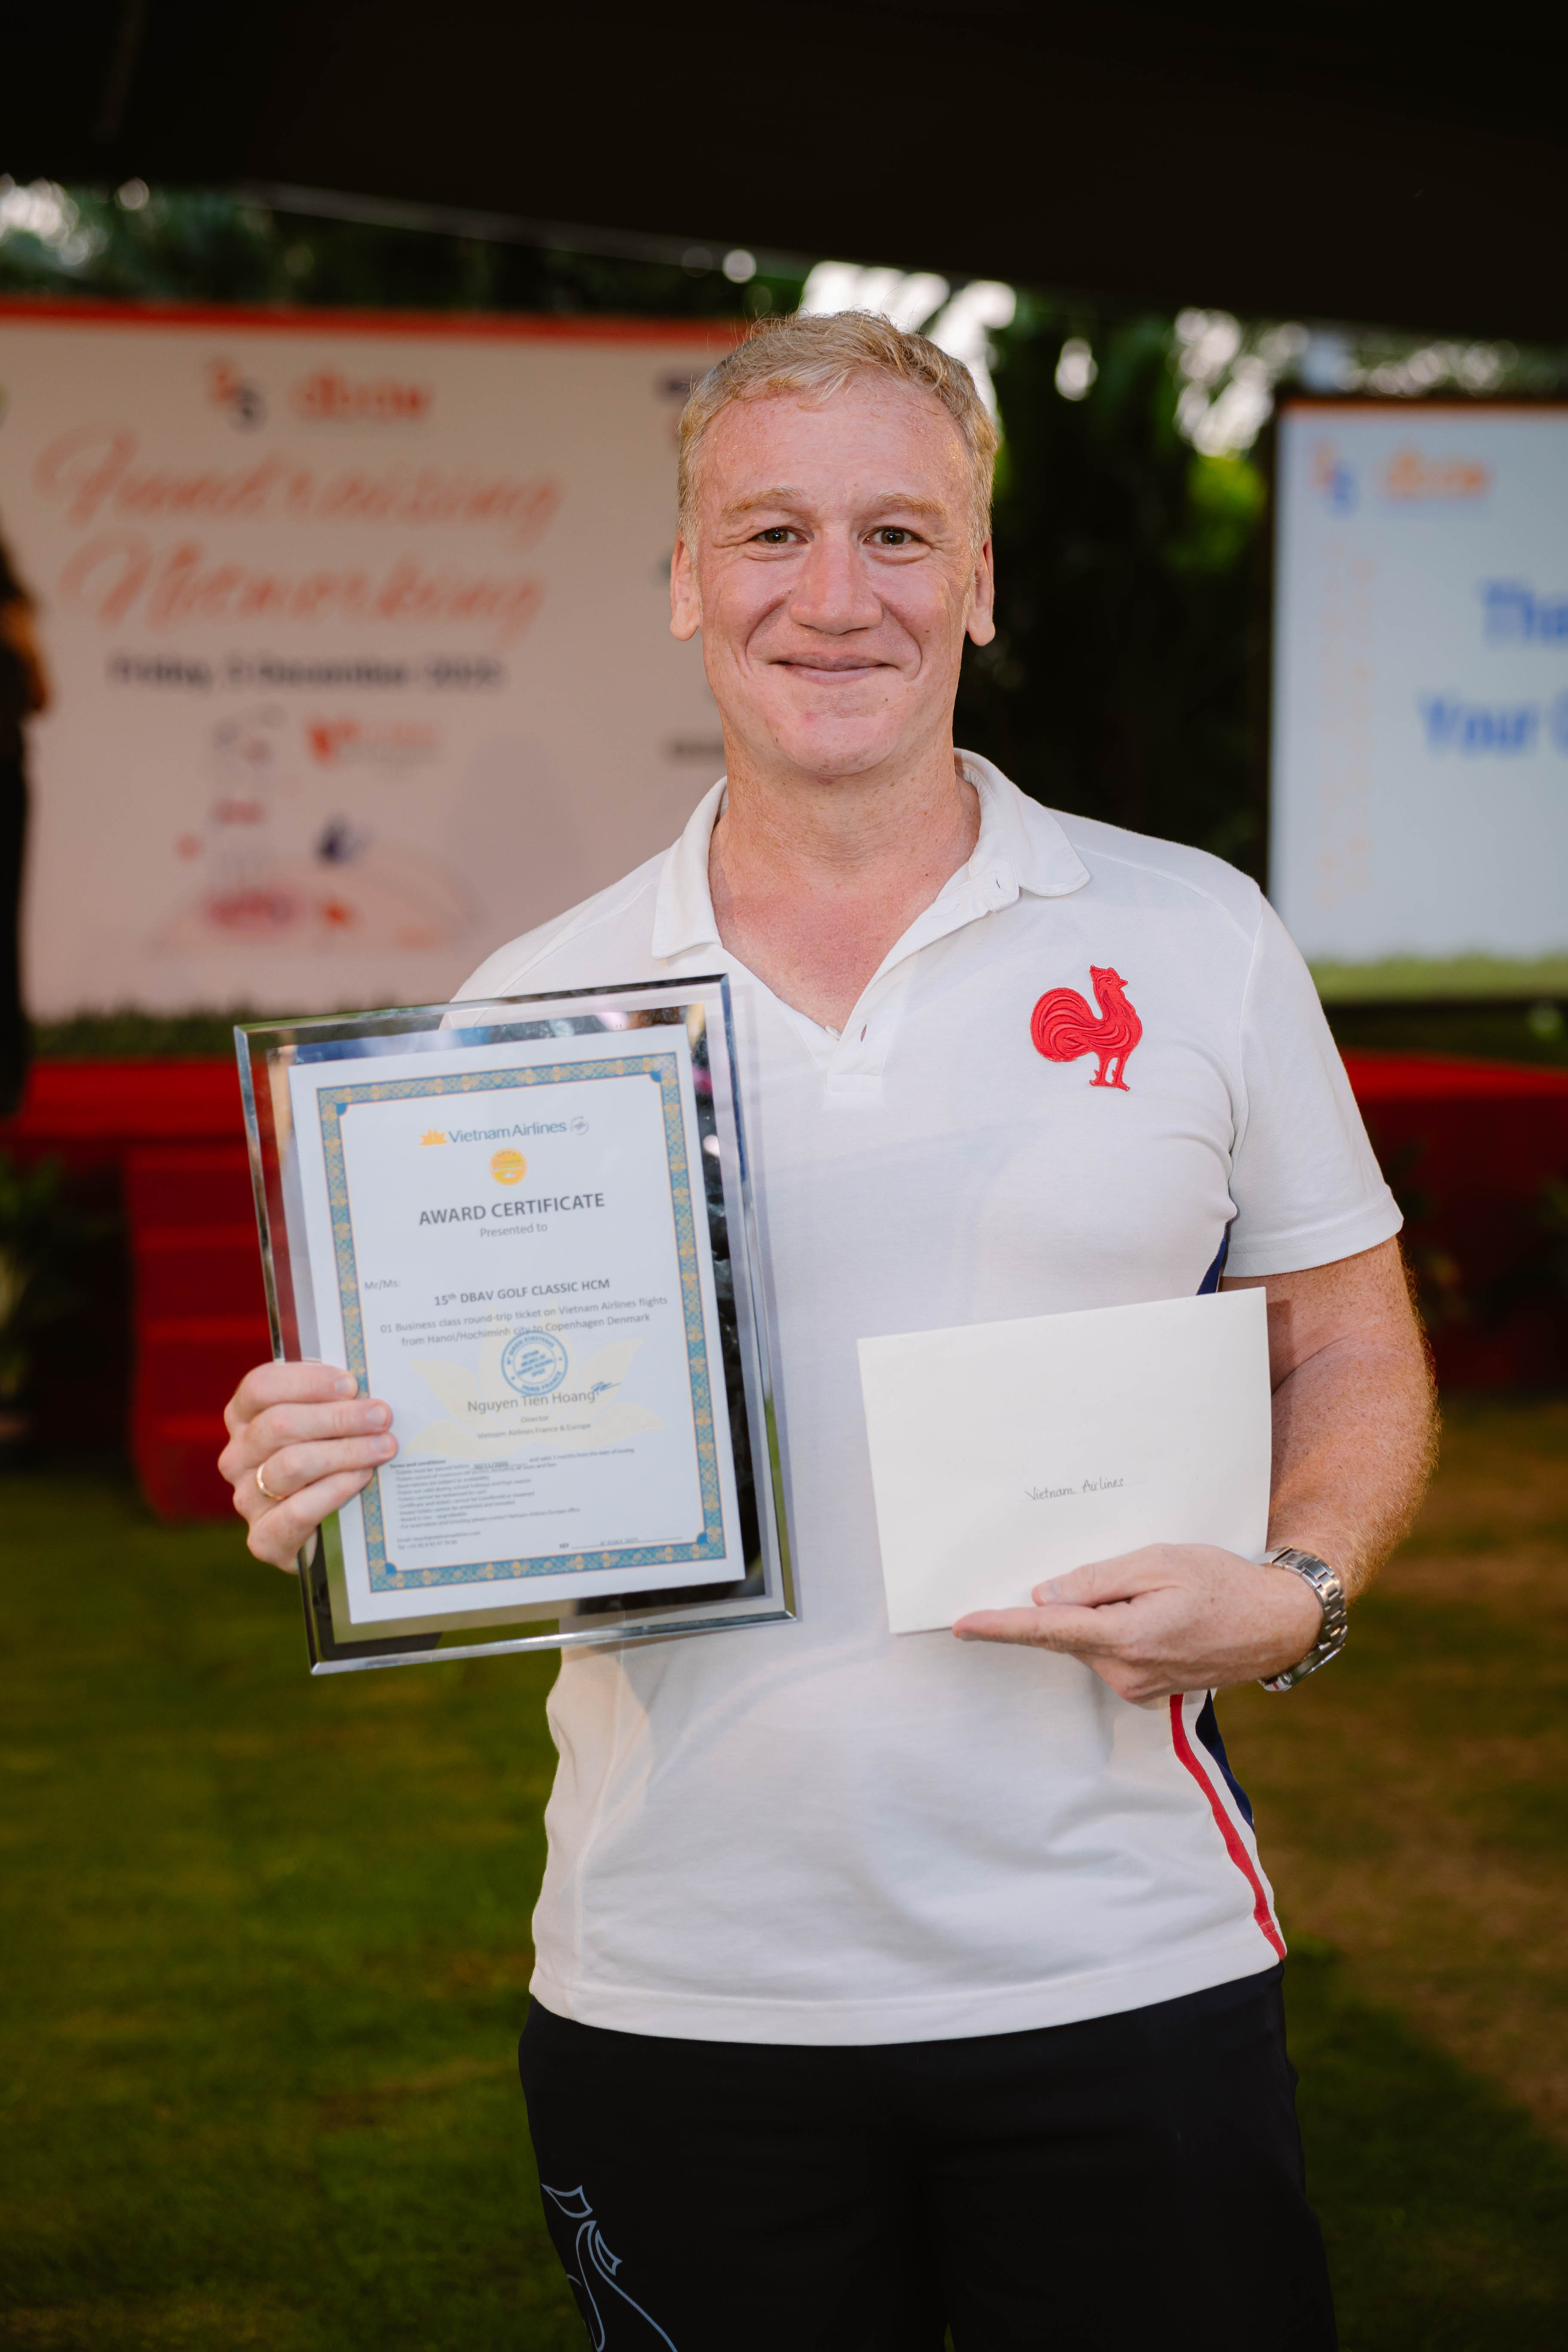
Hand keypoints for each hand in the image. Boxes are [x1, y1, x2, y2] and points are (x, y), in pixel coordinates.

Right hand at [218, 1361, 397, 1570]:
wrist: (330, 1534)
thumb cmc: (331, 1462)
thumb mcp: (327, 1426)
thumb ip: (336, 1402)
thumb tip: (368, 1384)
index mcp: (245, 1417)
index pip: (261, 1387)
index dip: (307, 1381)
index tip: (351, 1384)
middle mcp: (238, 1457)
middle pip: (279, 1424)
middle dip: (338, 1417)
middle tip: (381, 1416)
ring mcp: (247, 1498)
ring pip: (291, 1464)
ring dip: (345, 1452)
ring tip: (383, 1447)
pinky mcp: (264, 1538)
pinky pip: (297, 1510)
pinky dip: (334, 1490)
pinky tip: (361, 1478)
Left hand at [953, 1544, 1326, 1701]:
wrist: (1275, 1625)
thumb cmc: (1223, 1583)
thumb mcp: (1160, 1561)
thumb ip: (1097, 1581)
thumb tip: (1044, 1596)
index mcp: (1128, 1638)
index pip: (1048, 1631)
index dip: (1001, 1626)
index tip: (962, 1624)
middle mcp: (1127, 1672)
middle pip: (1068, 1633)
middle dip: (1069, 1604)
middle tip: (1119, 1576)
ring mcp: (1137, 1687)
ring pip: (1088, 1643)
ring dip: (1098, 1616)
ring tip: (1152, 1592)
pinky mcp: (1145, 1691)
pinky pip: (1109, 1654)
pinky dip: (1114, 1630)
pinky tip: (1153, 1612)